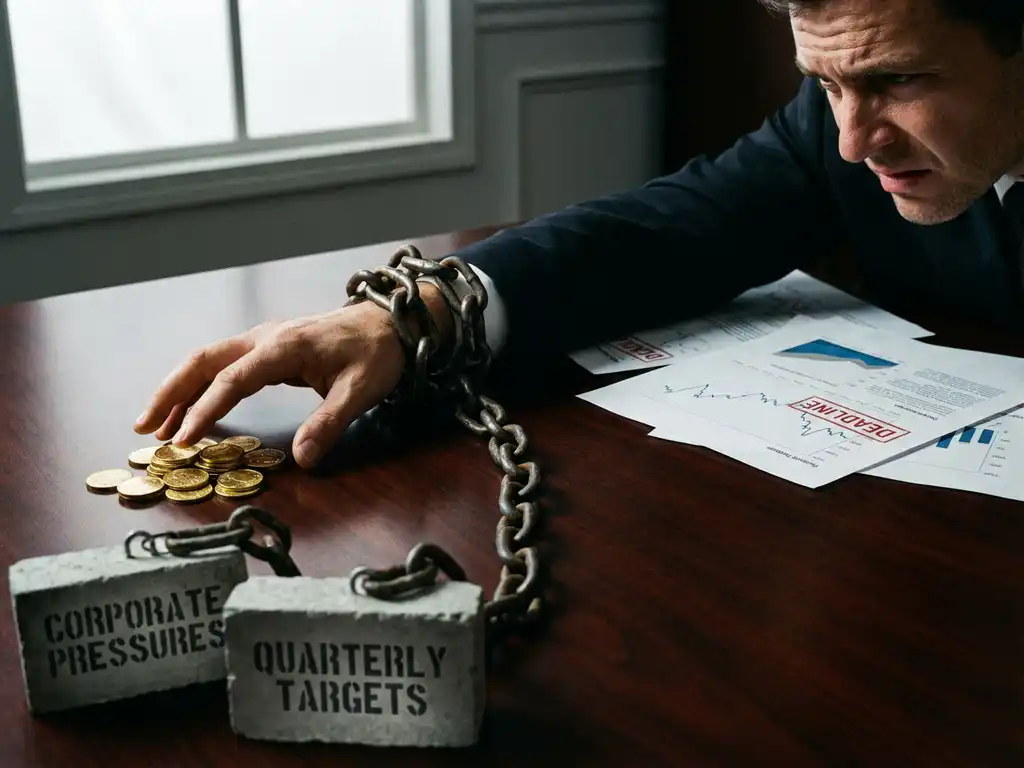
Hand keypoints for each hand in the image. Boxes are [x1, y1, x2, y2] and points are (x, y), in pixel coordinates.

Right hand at [133, 285, 452, 467]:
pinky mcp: (270, 347)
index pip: (232, 381)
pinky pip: (225, 363)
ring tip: (156, 424)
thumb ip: (329, 423)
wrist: (390, 323)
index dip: (204, 410)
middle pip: (204, 361)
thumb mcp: (360, 391)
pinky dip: (201, 384)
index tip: (183, 441)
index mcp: (284, 347)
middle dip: (170, 393)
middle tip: (144, 428)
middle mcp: (265, 338)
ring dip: (180, 388)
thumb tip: (303, 460)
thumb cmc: (376, 354)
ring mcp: (265, 339)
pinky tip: (192, 407)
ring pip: (209, 359)